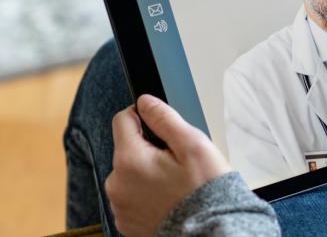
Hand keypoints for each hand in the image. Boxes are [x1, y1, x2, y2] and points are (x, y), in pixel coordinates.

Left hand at [106, 94, 231, 236]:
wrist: (210, 230)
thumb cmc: (204, 190)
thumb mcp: (192, 144)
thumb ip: (164, 118)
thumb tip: (145, 102)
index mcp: (130, 160)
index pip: (122, 120)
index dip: (142, 115)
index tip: (161, 126)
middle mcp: (117, 184)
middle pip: (127, 149)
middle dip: (149, 148)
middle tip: (178, 162)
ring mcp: (120, 206)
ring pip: (129, 173)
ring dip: (146, 172)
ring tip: (175, 183)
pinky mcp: (126, 222)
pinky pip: (132, 196)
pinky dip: (147, 194)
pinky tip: (169, 198)